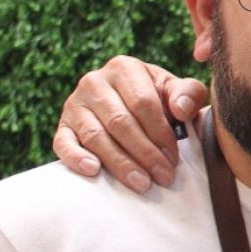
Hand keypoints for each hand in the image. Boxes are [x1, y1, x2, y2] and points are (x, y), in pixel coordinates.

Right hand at [53, 55, 207, 191]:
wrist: (128, 103)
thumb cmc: (158, 98)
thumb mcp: (176, 91)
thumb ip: (188, 94)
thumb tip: (182, 109)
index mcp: (124, 68)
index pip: (143, 103)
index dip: (160, 133)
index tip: (174, 158)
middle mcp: (94, 81)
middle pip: (120, 122)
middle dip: (144, 153)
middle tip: (162, 177)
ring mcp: (74, 103)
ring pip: (96, 136)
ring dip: (119, 163)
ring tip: (141, 183)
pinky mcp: (62, 125)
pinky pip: (63, 143)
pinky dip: (76, 157)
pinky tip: (94, 171)